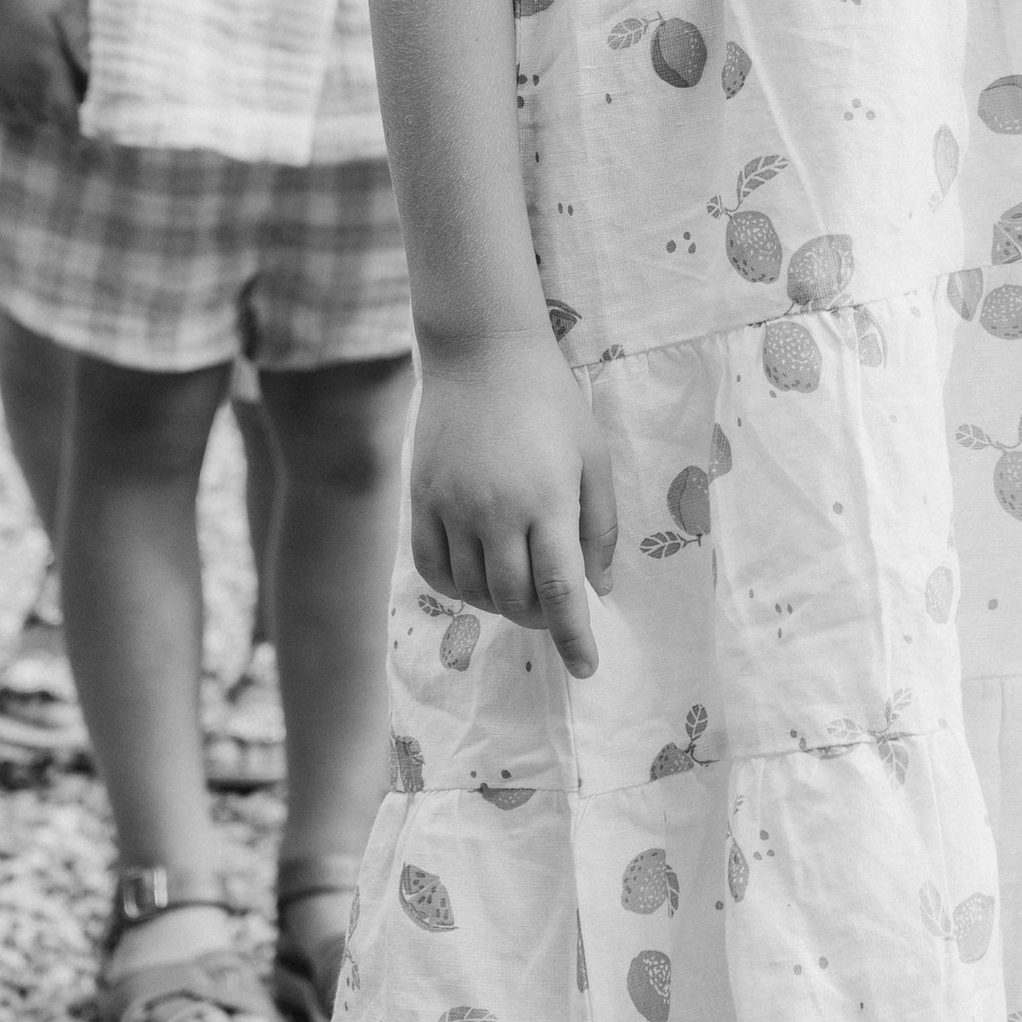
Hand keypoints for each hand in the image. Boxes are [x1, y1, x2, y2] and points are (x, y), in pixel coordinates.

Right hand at [0, 0, 86, 132]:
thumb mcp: (68, 6)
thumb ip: (81, 44)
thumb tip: (97, 79)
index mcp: (43, 61)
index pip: (63, 112)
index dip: (77, 131)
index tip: (89, 143)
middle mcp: (15, 72)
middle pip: (40, 117)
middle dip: (59, 121)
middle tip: (77, 113)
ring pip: (14, 111)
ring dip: (34, 117)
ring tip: (51, 110)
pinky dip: (3, 108)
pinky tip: (13, 105)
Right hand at [409, 327, 615, 678]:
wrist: (482, 354)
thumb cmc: (551, 402)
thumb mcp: (593, 458)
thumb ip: (600, 526)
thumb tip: (600, 587)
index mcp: (547, 502)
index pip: (560, 591)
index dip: (574, 638)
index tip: (586, 667)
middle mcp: (495, 512)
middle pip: (515, 598)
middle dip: (540, 616)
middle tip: (554, 606)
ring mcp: (452, 508)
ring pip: (474, 590)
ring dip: (501, 603)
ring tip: (519, 585)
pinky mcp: (422, 500)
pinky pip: (433, 568)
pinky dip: (458, 588)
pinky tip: (477, 578)